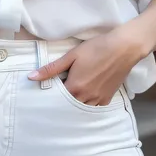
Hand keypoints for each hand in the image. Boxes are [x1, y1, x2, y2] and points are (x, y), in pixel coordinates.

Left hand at [28, 27, 144, 105]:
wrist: (123, 48)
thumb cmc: (96, 48)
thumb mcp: (71, 56)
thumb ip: (51, 69)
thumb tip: (31, 77)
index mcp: (75, 88)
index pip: (57, 98)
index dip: (52, 93)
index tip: (51, 86)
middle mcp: (86, 98)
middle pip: (68, 105)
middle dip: (63, 100)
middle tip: (61, 89)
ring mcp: (98, 100)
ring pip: (81, 108)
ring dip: (75, 102)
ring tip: (74, 91)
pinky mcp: (108, 98)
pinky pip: (94, 107)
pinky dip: (88, 103)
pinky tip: (86, 93)